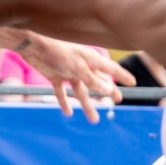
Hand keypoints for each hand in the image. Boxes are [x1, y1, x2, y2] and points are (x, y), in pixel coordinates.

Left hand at [17, 39, 134, 124]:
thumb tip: (108, 90)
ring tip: (94, 120)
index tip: (133, 83)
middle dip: (107, 92)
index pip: (110, 69)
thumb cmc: (57, 50)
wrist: (32, 44)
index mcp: (90, 59)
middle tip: (117, 101)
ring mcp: (68, 71)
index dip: (122, 76)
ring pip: (81, 91)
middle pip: (98, 81)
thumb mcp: (78, 67)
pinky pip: (61, 92)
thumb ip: (92, 79)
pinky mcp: (55, 75)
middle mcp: (81, 65)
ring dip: (87, 105)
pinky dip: (64, 102)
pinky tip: (68, 113)